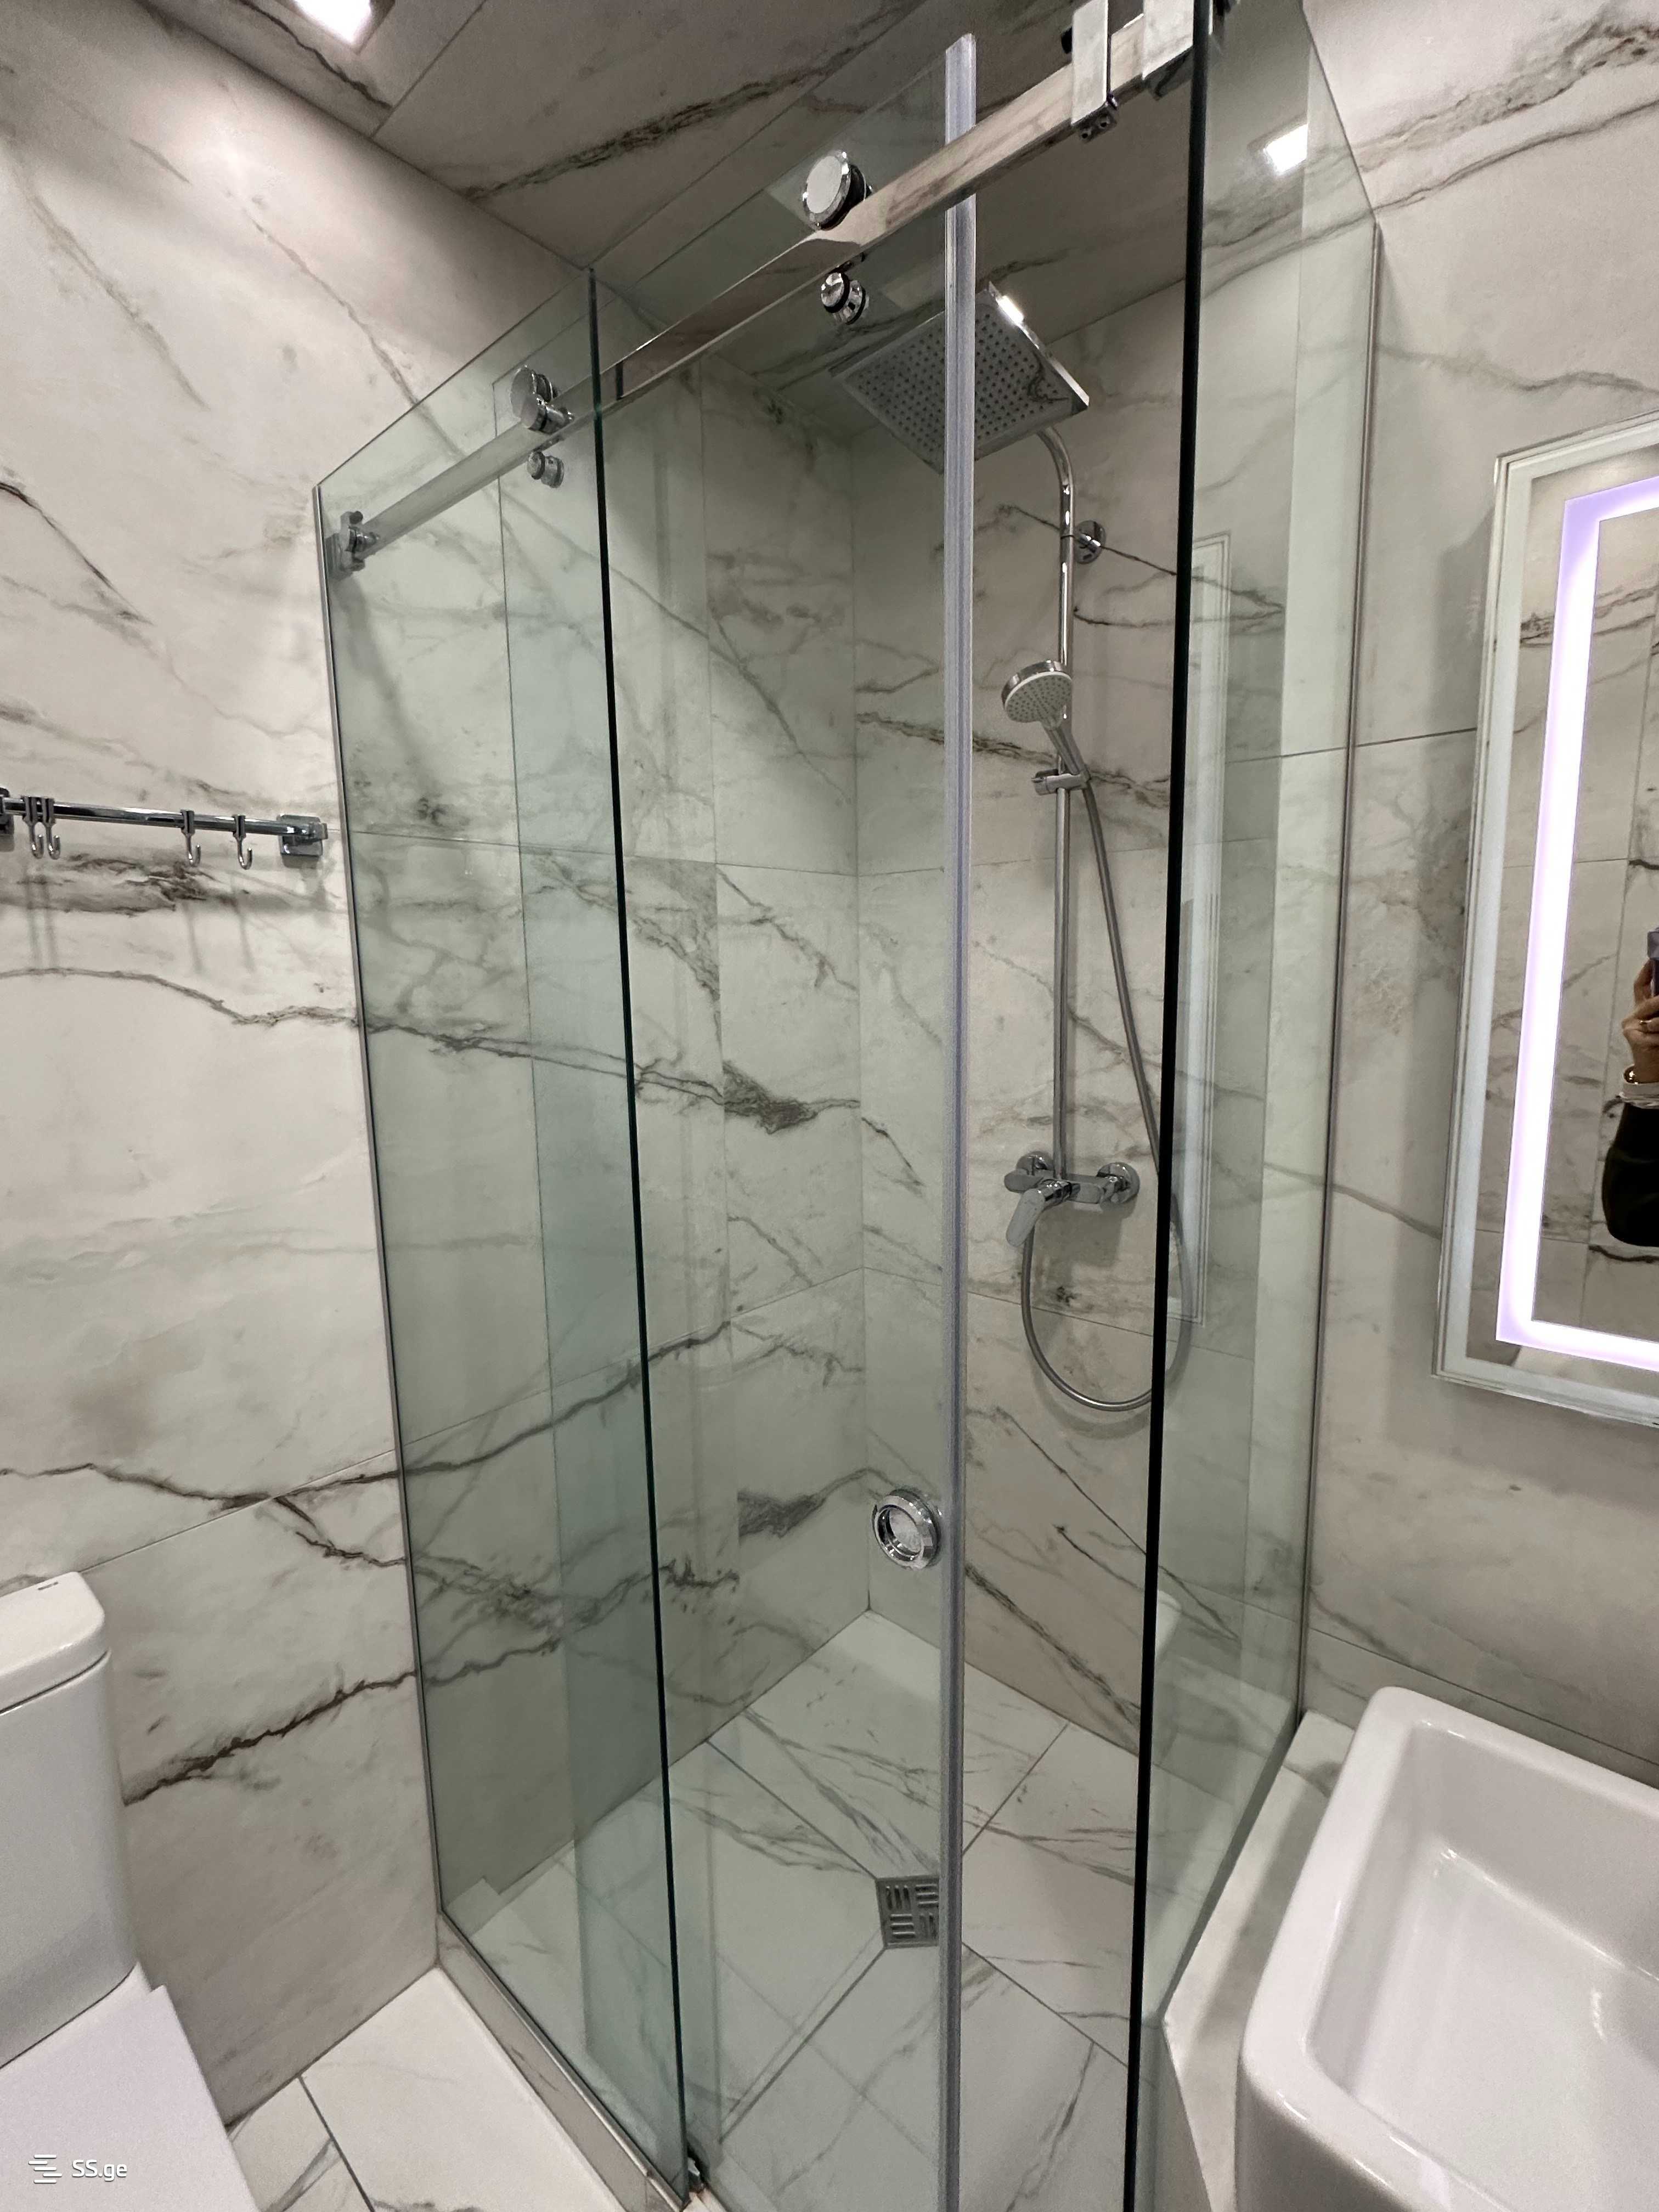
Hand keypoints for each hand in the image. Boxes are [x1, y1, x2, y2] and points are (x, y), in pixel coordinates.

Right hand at [1621, 959, 1658, 1083]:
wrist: (1651, 1072)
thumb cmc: (1658, 1046)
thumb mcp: (1658, 1025)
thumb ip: (1656, 1011)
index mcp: (1640, 1009)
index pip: (1640, 986)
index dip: (1646, 973)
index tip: (1651, 960)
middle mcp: (1633, 1016)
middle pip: (1650, 1001)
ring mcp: (1630, 1027)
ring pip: (1655, 1019)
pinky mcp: (1633, 1038)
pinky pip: (1655, 1034)